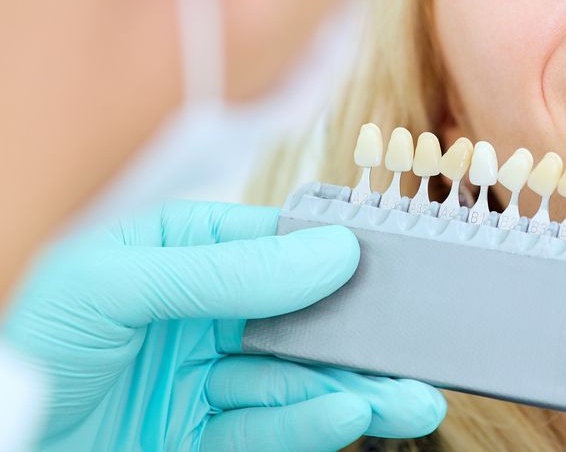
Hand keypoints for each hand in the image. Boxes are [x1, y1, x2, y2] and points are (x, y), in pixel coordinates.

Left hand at [1, 201, 444, 450]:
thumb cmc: (32, 355)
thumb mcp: (114, 288)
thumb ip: (223, 270)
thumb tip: (329, 251)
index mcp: (176, 255)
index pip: (273, 242)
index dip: (333, 253)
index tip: (389, 267)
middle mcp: (199, 313)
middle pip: (298, 317)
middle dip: (360, 336)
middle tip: (419, 349)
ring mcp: (204, 378)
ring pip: (295, 378)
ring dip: (355, 388)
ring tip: (411, 400)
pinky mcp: (204, 437)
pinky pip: (268, 427)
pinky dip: (312, 423)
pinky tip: (351, 414)